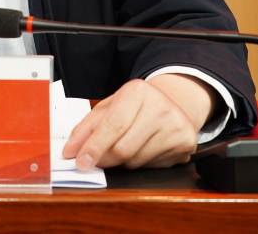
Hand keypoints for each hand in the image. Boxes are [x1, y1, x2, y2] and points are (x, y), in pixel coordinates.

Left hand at [61, 75, 217, 169]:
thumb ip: (88, 127)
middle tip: (95, 160)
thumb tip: (71, 150)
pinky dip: (141, 163)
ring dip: (122, 161)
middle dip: (104, 159)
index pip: (113, 125)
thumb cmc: (136, 105)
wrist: (173, 102)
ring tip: (126, 145)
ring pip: (136, 161)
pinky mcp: (185, 143)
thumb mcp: (110, 106)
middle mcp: (160, 107)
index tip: (80, 162)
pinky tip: (144, 148)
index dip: (94, 147)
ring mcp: (175, 126)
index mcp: (137, 91)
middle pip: (123, 148)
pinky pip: (152, 166)